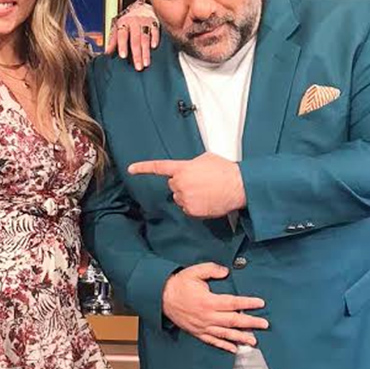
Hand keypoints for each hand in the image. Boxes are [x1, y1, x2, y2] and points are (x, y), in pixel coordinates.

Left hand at [106, 0, 159, 71]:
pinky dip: (155, 38)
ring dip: (146, 51)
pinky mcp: (155, 22)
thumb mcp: (117, 27)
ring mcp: (145, 22)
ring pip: (145, 38)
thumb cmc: (128, 21)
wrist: (142, 7)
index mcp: (123, 23)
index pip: (122, 35)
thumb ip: (113, 40)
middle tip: (138, 67)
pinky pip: (155, 31)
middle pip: (135, 40)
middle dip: (137, 54)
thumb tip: (107, 53)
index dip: (122, 45)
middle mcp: (134, 22)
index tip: (123, 56)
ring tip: (146, 63)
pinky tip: (154, 47)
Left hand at [129, 152, 246, 217]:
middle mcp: (180, 183)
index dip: (143, 168)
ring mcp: (185, 198)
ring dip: (189, 195)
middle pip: (173, 185)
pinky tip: (207, 200)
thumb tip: (191, 168)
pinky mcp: (191, 210)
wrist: (238, 186)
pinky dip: (195, 206)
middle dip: (183, 184)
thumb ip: (191, 163)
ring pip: (180, 198)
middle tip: (200, 183)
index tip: (131, 169)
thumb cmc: (225, 171)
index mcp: (182, 168)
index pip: (158, 167)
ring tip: (206, 192)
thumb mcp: (205, 158)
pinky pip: (187, 209)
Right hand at [162, 263, 267, 352]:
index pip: (233, 303)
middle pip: (233, 321)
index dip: (247, 303)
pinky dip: (224, 346)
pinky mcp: (198, 332)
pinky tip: (233, 349)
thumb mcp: (194, 271)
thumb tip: (226, 271)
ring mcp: (203, 326)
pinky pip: (213, 341)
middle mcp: (207, 316)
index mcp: (208, 301)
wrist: (161, 297)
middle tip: (264, 324)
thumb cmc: (179, 284)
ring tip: (253, 341)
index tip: (260, 303)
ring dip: (240, 338)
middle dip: (250, 323)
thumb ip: (212, 269)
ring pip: (225, 334)